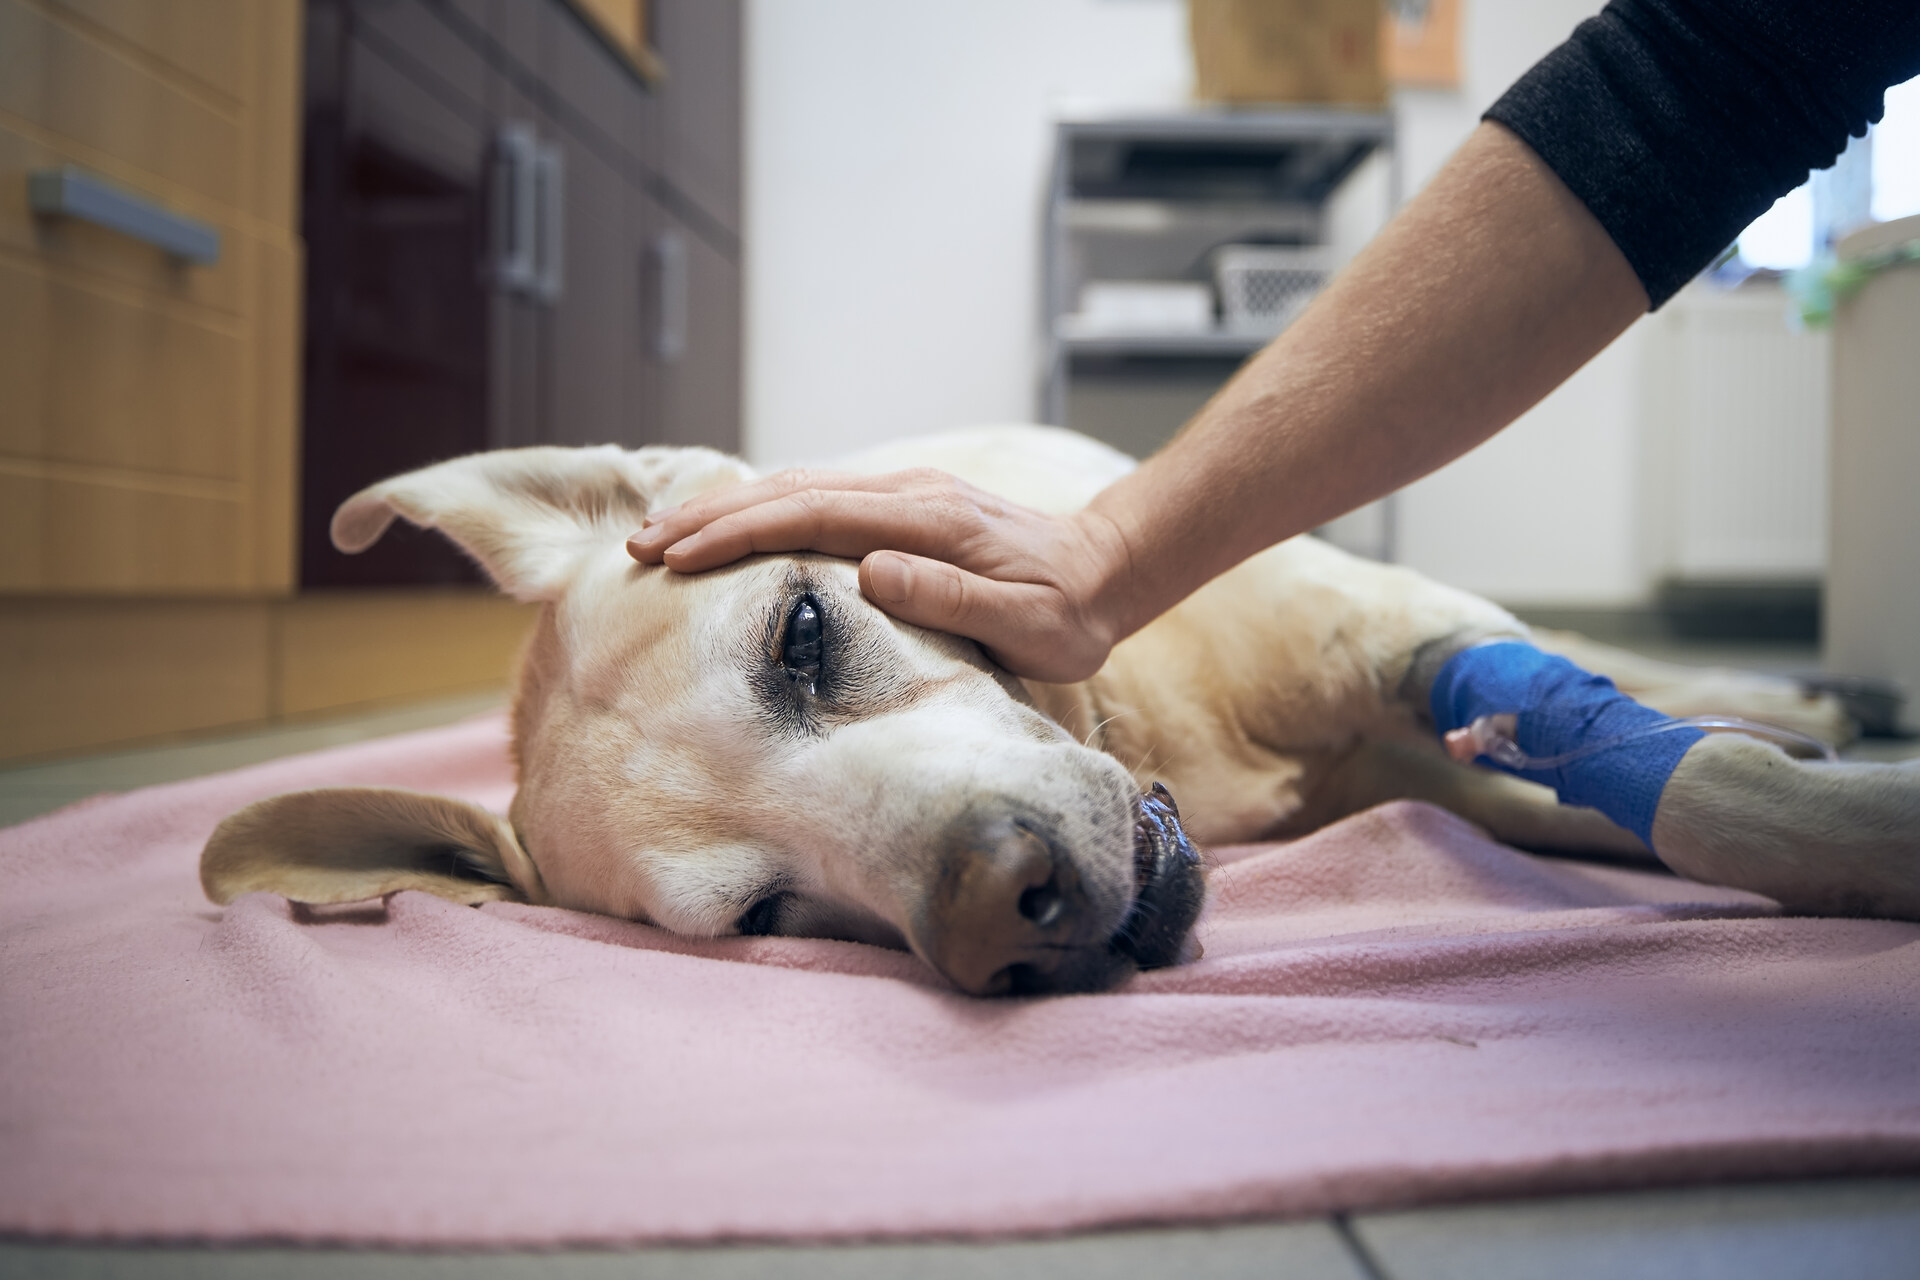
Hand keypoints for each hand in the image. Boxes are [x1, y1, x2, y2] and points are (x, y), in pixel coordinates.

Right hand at [625, 468, 1133, 682]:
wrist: (1107, 570)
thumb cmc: (1069, 613)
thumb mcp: (1027, 625)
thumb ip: (952, 596)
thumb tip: (870, 569)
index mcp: (928, 520)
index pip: (813, 517)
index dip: (740, 534)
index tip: (679, 557)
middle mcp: (908, 493)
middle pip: (789, 491)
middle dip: (709, 516)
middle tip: (637, 544)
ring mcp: (903, 493)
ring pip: (796, 488)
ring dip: (726, 508)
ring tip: (661, 534)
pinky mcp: (901, 504)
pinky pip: (816, 496)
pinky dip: (760, 507)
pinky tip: (726, 523)